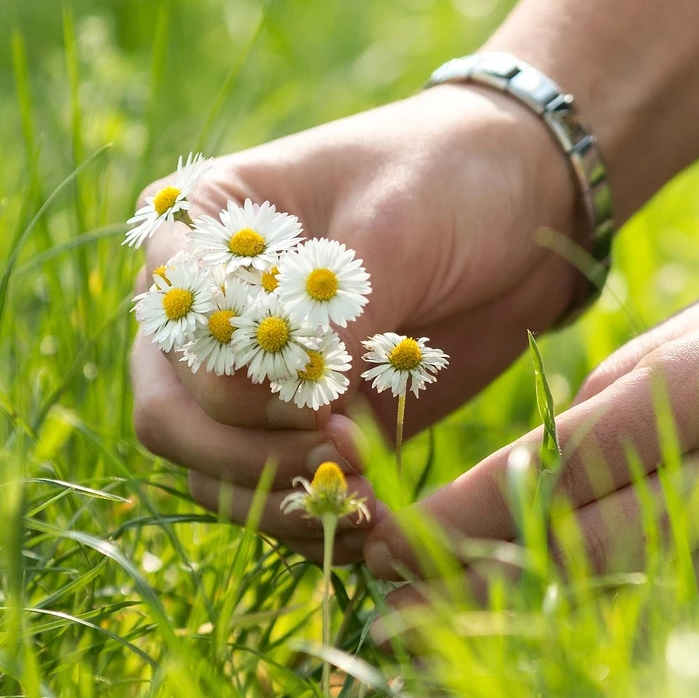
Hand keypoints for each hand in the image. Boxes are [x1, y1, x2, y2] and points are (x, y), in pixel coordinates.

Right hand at [130, 85, 580, 562]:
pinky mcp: (316, 418)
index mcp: (208, 231)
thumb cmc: (453, 176)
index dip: (227, 376)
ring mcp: (264, 374)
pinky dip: (316, 516)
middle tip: (338, 454)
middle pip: (174, 413)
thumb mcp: (397, 223)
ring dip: (277, 496)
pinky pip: (281, 489)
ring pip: (215, 468)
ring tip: (363, 498)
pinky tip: (372, 521)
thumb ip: (342, 310)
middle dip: (247, 452)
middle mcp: (217, 310)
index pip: (170, 326)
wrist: (527, 200)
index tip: (315, 393)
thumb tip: (300, 404)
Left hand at [364, 263, 698, 613]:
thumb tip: (494, 502)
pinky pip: (684, 621)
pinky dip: (605, 633)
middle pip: (587, 554)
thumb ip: (588, 429)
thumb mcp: (664, 350)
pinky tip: (543, 639)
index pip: (560, 470)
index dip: (463, 517)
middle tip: (393, 614)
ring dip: (530, 626)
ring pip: (631, 607)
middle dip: (476, 589)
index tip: (389, 539)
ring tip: (443, 641)